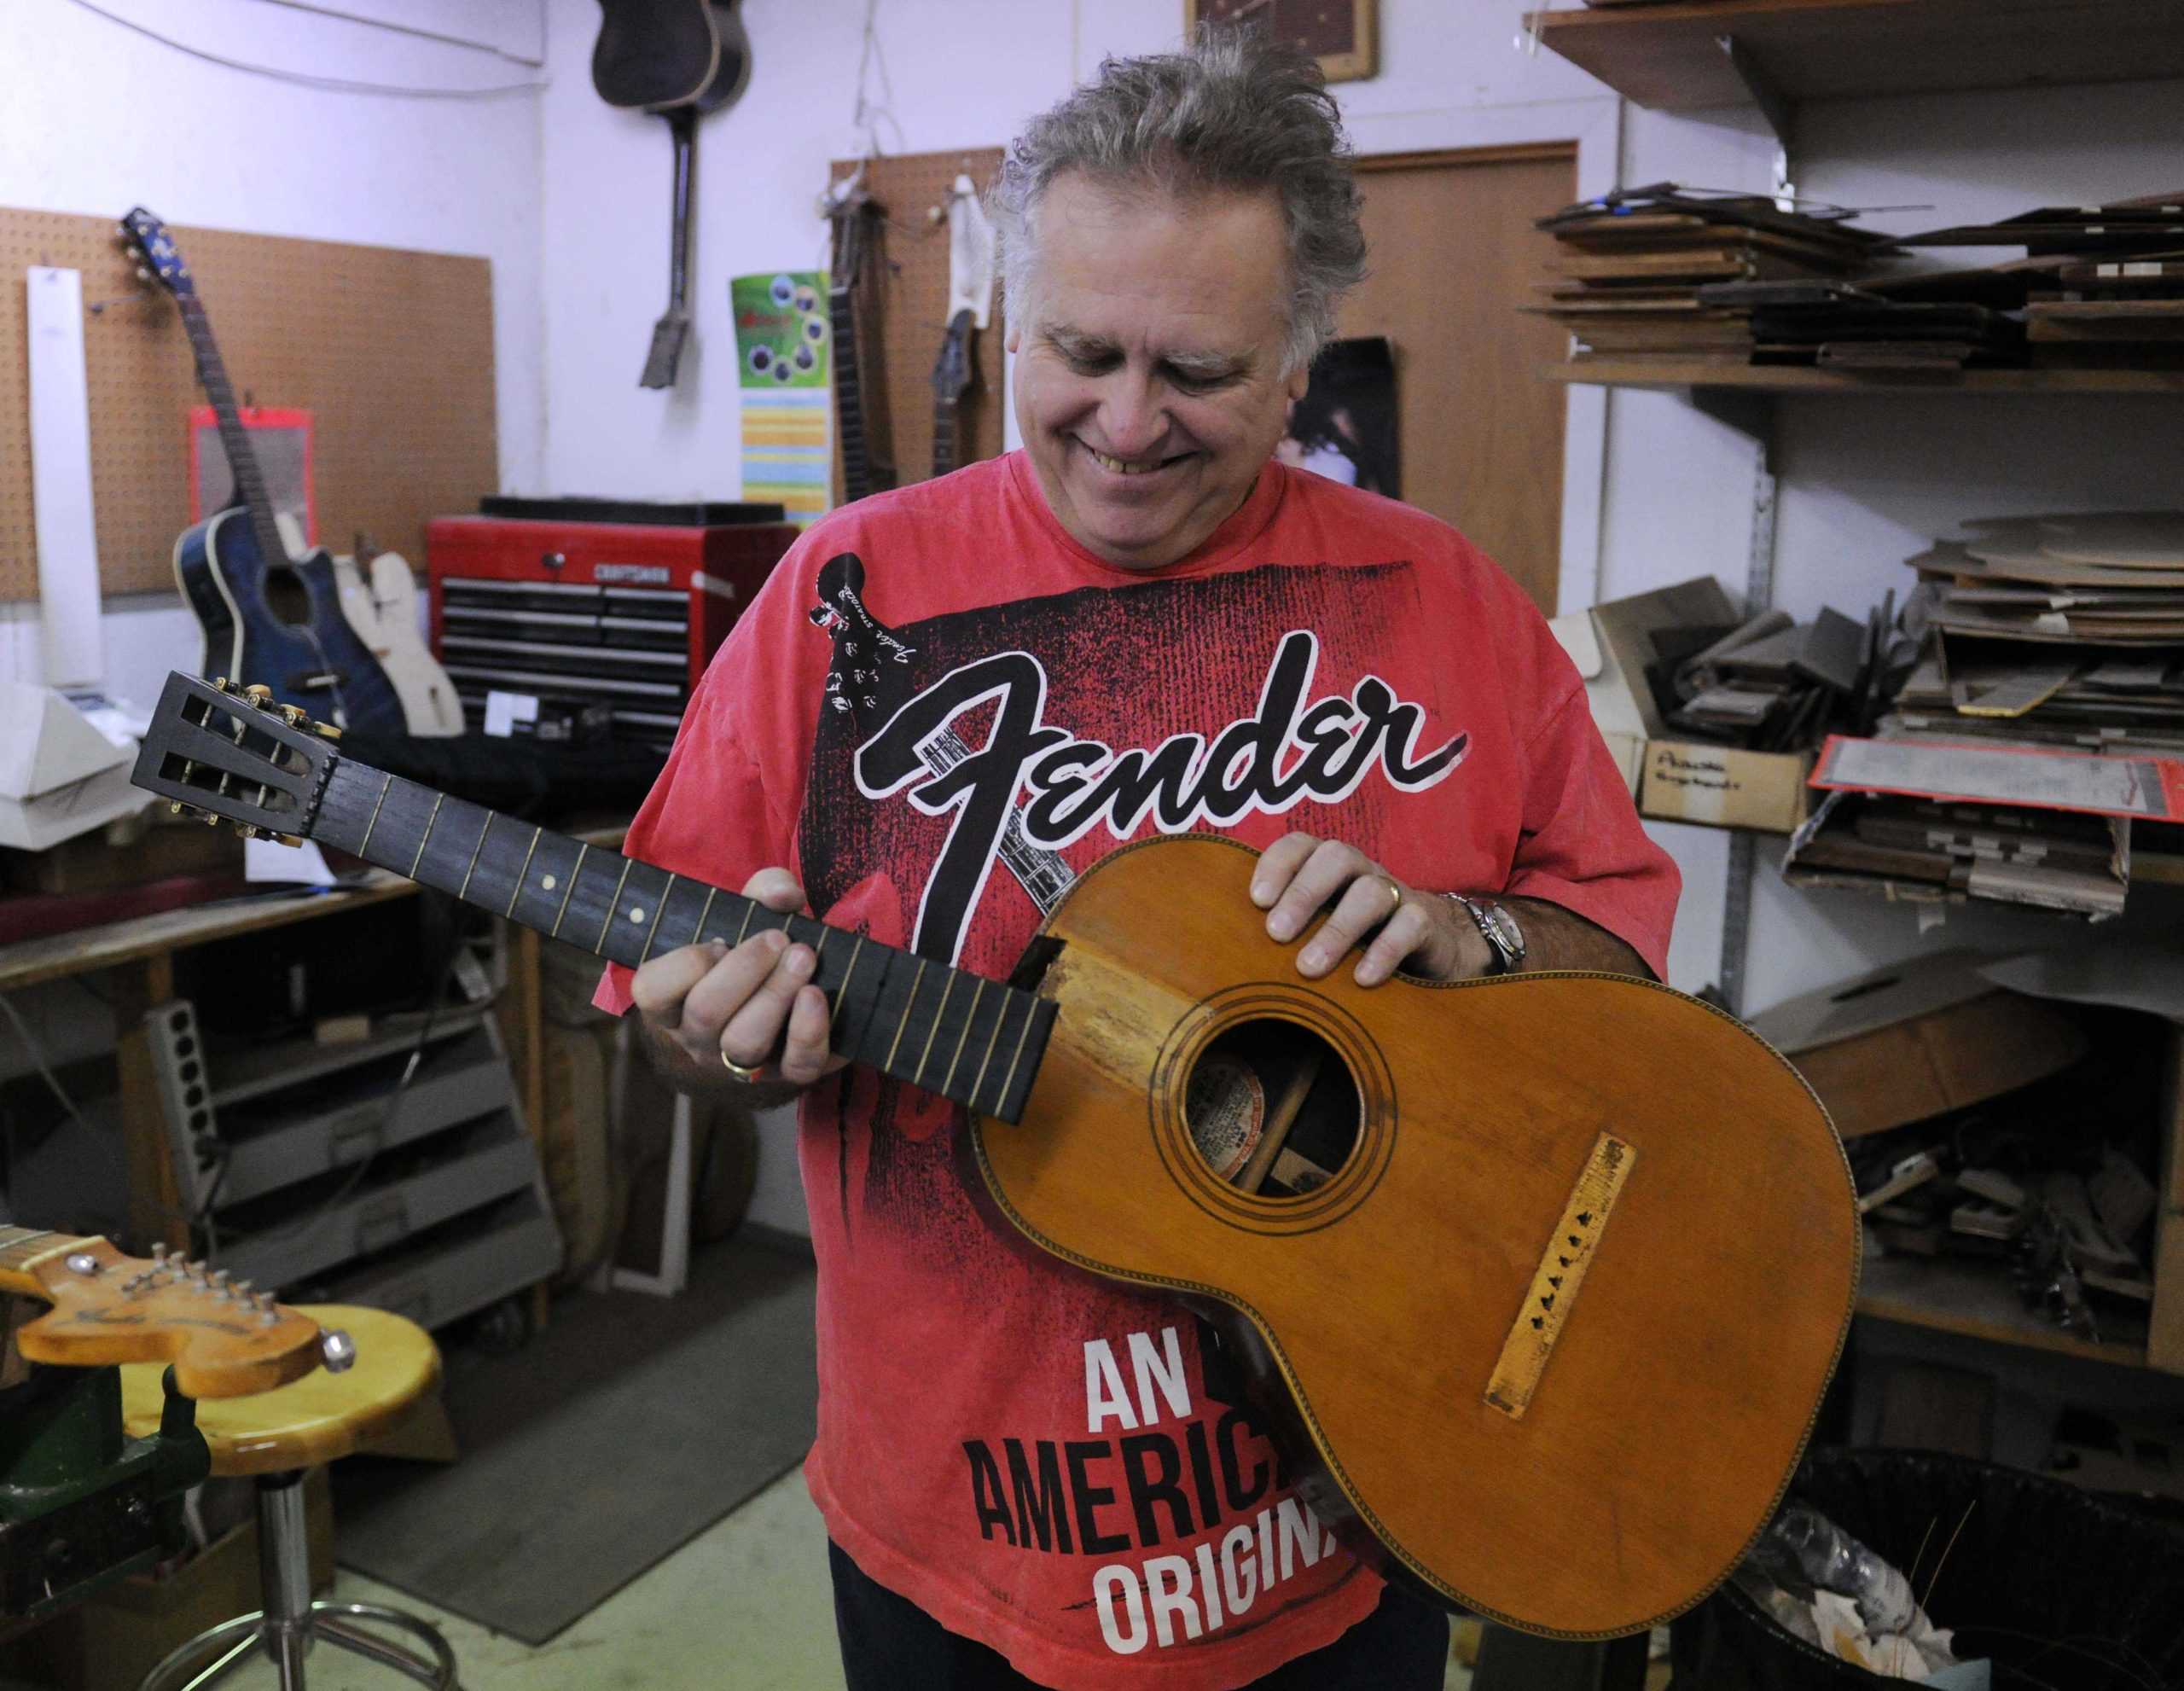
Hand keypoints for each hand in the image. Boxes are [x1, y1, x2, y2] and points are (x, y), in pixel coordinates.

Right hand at [628, 868, 847, 1087]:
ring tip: (804, 957)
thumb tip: (782, 894)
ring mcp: (741, 1063)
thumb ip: (764, 890)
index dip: (685, 963)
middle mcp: (699, 1037)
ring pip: (745, 1043)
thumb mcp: (752, 914)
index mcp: (674, 1000)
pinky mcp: (789, 1073)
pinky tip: (817, 996)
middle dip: (744, 970)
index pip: (651, 991)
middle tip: (780, 939)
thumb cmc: (759, 952)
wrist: (795, 998)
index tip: (720, 940)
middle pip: (705, 1013)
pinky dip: (808, 1031)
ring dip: (777, 994)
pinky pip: (797, 1066)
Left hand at [1248, 832, 1490, 985]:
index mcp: (1329, 867)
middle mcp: (1362, 871)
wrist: (1432, 948)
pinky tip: (1362, 979)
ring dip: (1337, 929)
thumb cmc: (1357, 938)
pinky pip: (1409, 925)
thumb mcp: (1318, 927)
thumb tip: (1226, 955)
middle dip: (1303, 893)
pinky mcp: (1425, 922)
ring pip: (1371, 892)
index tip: (1256, 901)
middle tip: (1276, 934)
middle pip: (1336, 858)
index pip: (1301, 845)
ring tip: (1308, 967)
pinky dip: (1384, 950)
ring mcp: (1396, 893)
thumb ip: (1284, 929)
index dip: (1277, 864)